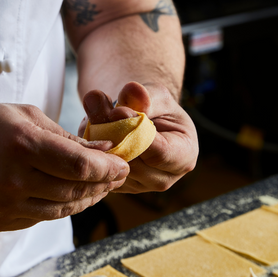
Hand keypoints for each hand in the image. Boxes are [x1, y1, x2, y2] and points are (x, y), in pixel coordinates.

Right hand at [0, 103, 128, 231]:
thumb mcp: (22, 115)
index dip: (108, 167)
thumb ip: (64, 136)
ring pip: (63, 209)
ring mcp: (5, 206)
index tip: (123, 163)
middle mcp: (14, 180)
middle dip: (104, 183)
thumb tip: (101, 148)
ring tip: (99, 185)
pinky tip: (71, 195)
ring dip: (87, 198)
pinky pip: (42, 217)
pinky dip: (63, 207)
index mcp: (21, 145)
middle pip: (76, 190)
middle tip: (116, 174)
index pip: (80, 164)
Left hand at [79, 82, 197, 192]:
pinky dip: (93, 149)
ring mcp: (140, 186)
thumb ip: (143, 94)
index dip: (134, 131)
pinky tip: (95, 130)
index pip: (158, 153)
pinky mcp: (118, 185)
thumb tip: (130, 90)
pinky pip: (100, 170)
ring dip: (99, 141)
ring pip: (112, 168)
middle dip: (112, 135)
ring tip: (97, 116)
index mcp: (184, 156)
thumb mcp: (155, 94)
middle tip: (99, 108)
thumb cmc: (156, 106)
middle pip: (132, 164)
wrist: (143, 118)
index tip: (117, 110)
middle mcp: (164, 178)